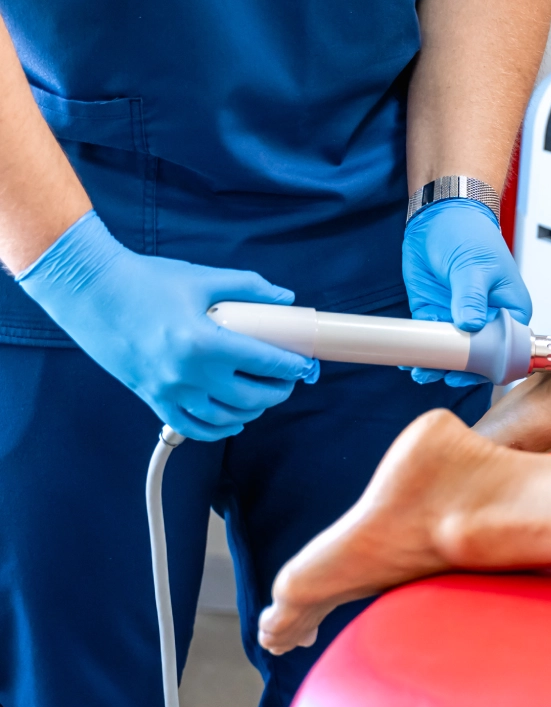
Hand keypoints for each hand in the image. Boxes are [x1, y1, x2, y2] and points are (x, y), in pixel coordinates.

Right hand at [17, 211, 318, 440]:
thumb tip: (284, 297)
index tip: (305, 364)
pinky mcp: (152, 398)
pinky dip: (219, 428)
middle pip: (251, 397)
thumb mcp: (203, 279)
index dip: (292, 366)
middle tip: (289, 379)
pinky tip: (234, 419)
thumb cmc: (144, 281)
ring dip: (254, 410)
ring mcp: (169, 391)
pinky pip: (192, 428)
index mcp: (204, 342)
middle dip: (279, 390)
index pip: (265, 363)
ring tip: (265, 395)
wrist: (89, 291)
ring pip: (226, 417)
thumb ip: (248, 288)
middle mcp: (188, 374)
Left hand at [401, 198, 530, 385]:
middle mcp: (487, 319)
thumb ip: (472, 297)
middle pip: (479, 357)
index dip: (492, 362)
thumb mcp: (475, 265)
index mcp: (510, 309)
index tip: (473, 369)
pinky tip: (410, 360)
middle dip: (461, 368)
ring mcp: (460, 319)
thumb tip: (470, 325)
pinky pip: (430, 341)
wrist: (439, 216)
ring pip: (452, 353)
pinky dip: (421, 352)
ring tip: (423, 372)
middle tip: (444, 373)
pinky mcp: (435, 315)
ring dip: (438, 365)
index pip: (509, 347)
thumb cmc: (471, 233)